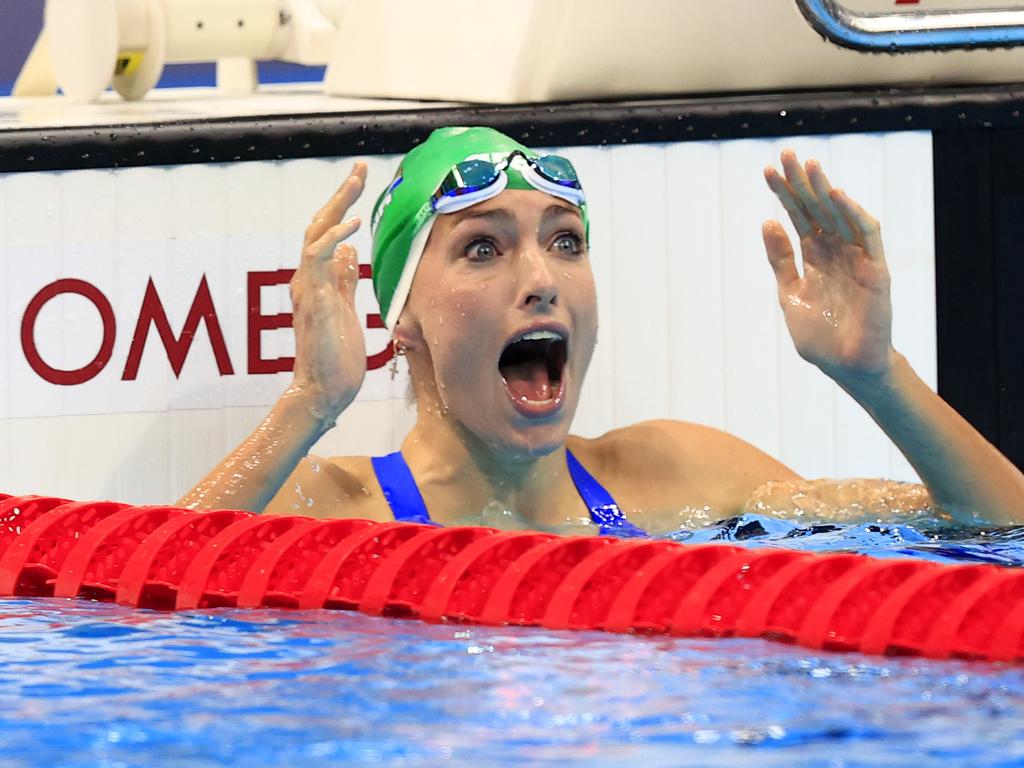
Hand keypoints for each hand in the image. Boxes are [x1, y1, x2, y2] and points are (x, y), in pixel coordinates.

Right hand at [287, 162, 368, 420]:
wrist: (324, 390)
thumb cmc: (335, 357)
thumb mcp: (344, 309)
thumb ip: (342, 280)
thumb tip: (347, 251)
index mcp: (316, 280)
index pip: (326, 232)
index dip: (342, 205)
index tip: (360, 182)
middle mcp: (307, 278)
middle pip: (319, 224)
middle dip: (341, 193)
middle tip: (361, 167)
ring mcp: (308, 287)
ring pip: (315, 232)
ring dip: (337, 204)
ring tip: (357, 180)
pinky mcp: (314, 299)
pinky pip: (317, 258)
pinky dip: (333, 237)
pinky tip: (354, 225)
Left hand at [763, 150, 894, 382]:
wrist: (846, 366)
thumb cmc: (821, 335)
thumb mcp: (790, 294)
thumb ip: (781, 260)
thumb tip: (766, 222)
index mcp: (815, 256)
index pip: (798, 216)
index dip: (784, 193)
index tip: (767, 170)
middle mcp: (836, 251)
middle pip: (818, 208)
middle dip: (802, 181)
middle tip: (787, 154)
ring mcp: (857, 258)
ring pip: (841, 215)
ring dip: (826, 189)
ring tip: (809, 166)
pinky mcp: (876, 269)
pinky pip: (867, 235)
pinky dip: (854, 213)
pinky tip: (837, 195)